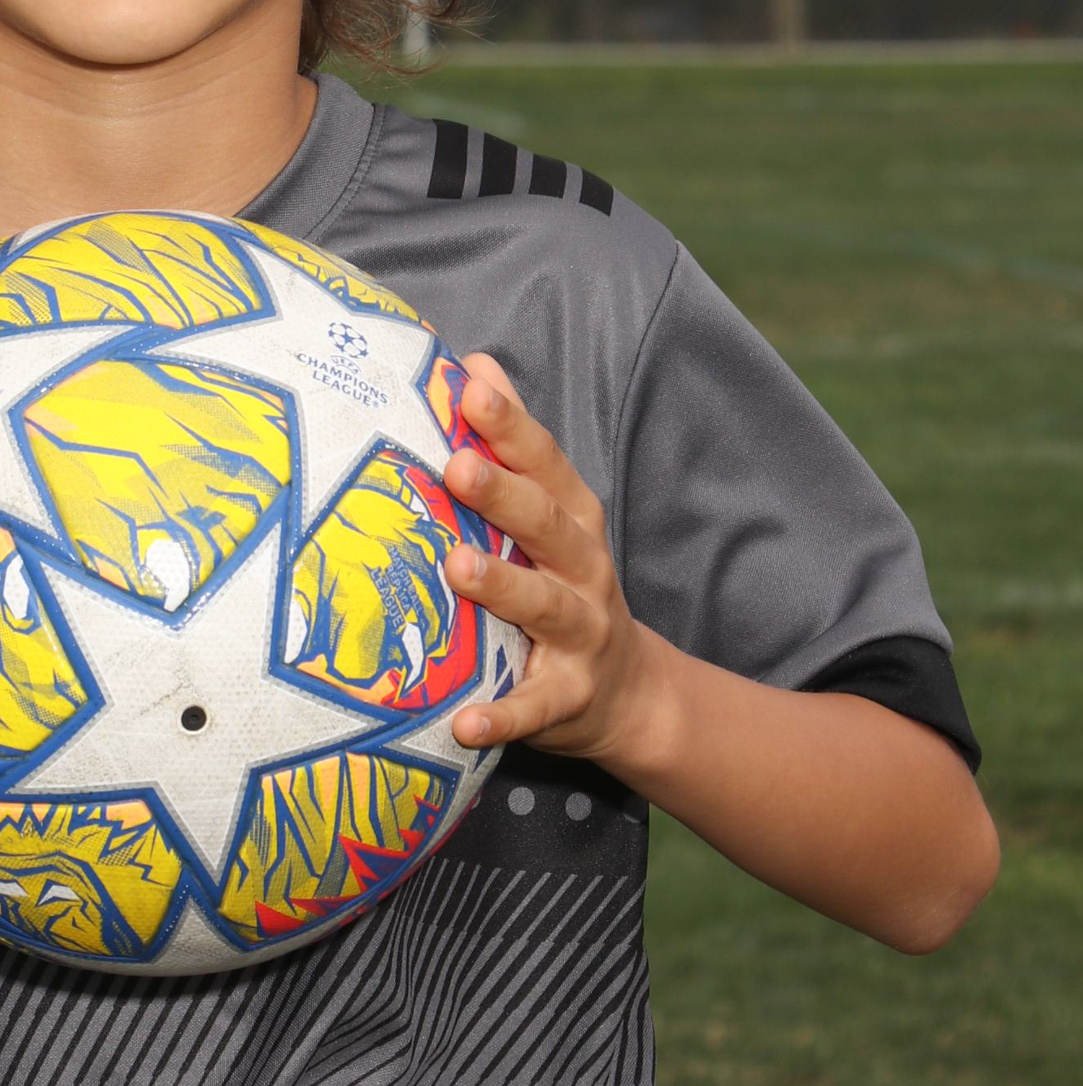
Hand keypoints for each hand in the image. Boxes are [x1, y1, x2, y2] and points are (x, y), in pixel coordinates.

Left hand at [440, 354, 663, 767]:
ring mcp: (581, 635)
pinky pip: (533, 707)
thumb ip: (513, 445)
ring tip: (457, 568)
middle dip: (503, 495)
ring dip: (503, 588)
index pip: (544, 462)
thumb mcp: (550, 513)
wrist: (629, 693)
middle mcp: (583, 570)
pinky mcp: (569, 697)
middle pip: (546, 525)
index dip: (510, 426)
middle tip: (456, 467)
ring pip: (544, 606)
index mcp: (572, 519)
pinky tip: (464, 723)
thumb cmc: (564, 585)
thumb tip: (475, 363)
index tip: (470, 388)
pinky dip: (502, 717)